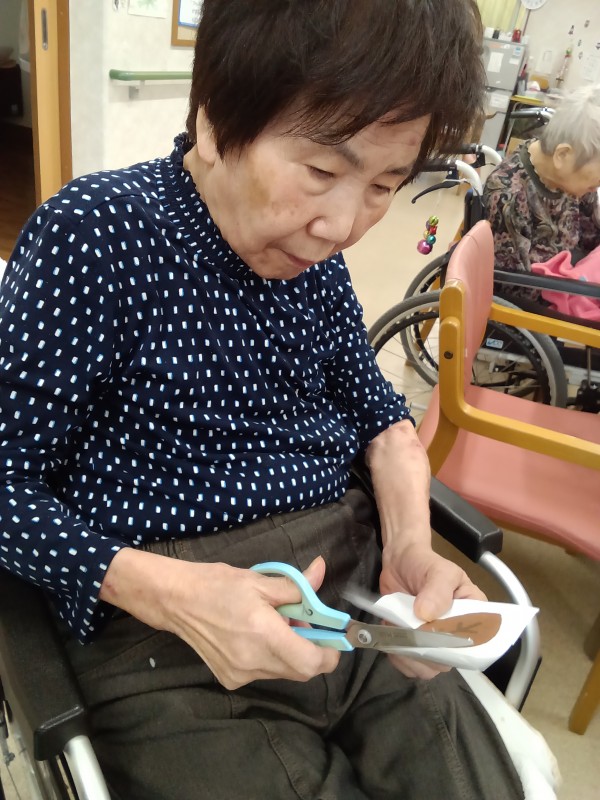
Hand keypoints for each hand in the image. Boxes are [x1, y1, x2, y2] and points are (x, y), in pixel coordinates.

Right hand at [101, 550, 339, 689]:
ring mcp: (240, 674)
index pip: (312, 661)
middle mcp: (254, 662)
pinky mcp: (230, 679)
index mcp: (264, 635)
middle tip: (305, 626)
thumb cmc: (218, 584)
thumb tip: (321, 570)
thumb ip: (297, 585)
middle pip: (301, 671)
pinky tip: (256, 636)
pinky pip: (264, 673)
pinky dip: (271, 658)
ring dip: (291, 653)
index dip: (330, 653)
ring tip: (276, 626)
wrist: (176, 600)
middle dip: (312, 651)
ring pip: (283, 672)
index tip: (333, 636)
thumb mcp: (261, 580)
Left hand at [379, 542, 485, 678]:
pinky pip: (412, 666)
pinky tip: (392, 640)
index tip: (434, 635)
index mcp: (474, 615)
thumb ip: (437, 590)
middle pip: (451, 659)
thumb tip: (427, 614)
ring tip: (397, 633)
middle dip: (428, 651)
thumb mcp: (439, 570)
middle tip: (408, 631)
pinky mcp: (417, 647)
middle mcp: (458, 634)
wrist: (399, 563)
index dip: (458, 646)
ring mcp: (436, 643)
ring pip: (431, 667)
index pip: (476, 642)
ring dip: (410, 657)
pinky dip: (400, 659)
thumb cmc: (425, 564)